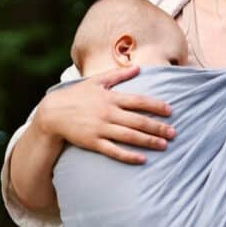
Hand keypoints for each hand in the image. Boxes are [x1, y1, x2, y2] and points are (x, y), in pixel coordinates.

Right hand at [32, 66, 173, 163]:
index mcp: (111, 97)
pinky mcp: (93, 142)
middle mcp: (108, 113)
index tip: (170, 111)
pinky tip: (142, 159)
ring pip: (129, 136)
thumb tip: (138, 67)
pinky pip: (114, 150)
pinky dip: (128, 155)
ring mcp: (100, 128)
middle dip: (158, 127)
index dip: (156, 106)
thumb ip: (118, 75)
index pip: (139, 101)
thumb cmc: (76, 95)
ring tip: (164, 145)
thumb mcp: (96, 81)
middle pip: (138, 120)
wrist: (52, 113)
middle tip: (174, 133)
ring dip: (148, 141)